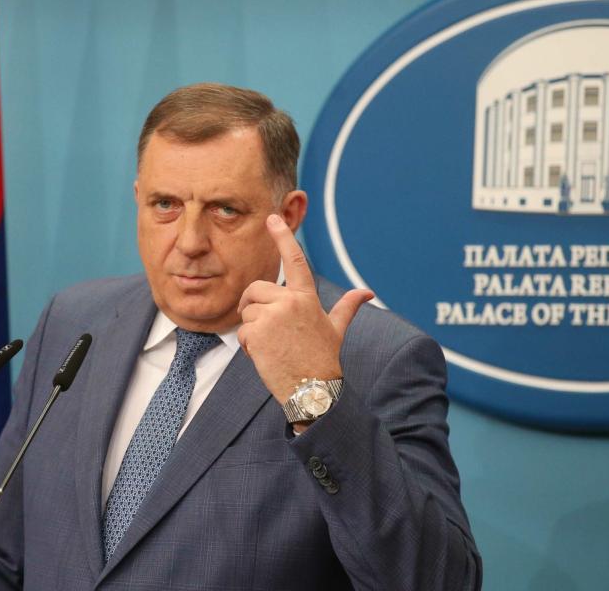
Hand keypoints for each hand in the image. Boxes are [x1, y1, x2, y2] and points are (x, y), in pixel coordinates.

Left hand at [237, 214, 373, 404]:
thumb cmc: (323, 359)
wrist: (313, 389)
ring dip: (252, 329)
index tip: (272, 219)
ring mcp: (272, 316)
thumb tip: (367, 293)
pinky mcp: (256, 332)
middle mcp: (289, 301)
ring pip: (246, 311)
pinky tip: (264, 356)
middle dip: (254, 306)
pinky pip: (241, 330)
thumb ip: (347, 307)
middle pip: (256, 289)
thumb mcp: (336, 329)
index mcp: (307, 297)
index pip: (294, 260)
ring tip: (272, 346)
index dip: (283, 237)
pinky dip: (247, 344)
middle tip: (268, 330)